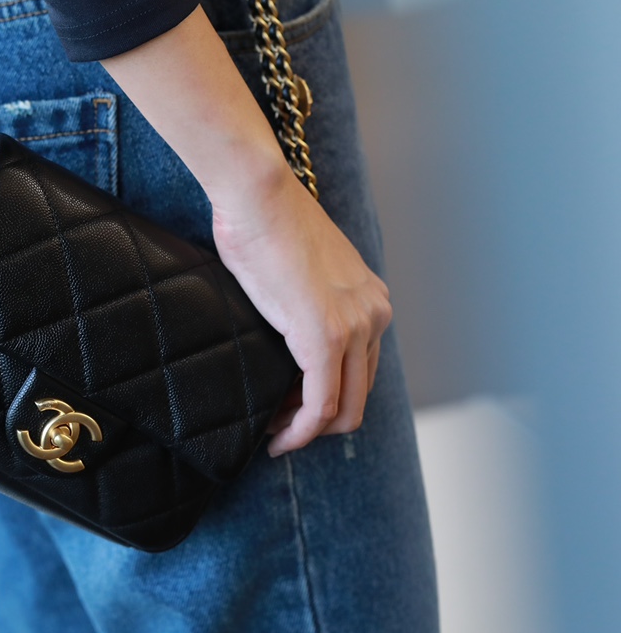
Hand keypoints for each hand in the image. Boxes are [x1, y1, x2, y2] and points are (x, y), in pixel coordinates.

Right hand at [211, 167, 391, 456]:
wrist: (258, 195)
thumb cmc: (262, 221)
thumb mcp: (296, 271)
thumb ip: (302, 304)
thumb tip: (280, 329)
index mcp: (368, 298)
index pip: (361, 369)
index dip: (328, 399)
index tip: (291, 409)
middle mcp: (373, 314)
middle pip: (359, 395)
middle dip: (321, 422)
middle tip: (281, 429)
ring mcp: (354, 327)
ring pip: (344, 408)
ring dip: (309, 431)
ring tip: (276, 434)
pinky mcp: (325, 337)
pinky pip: (320, 404)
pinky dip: (300, 430)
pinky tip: (280, 437)